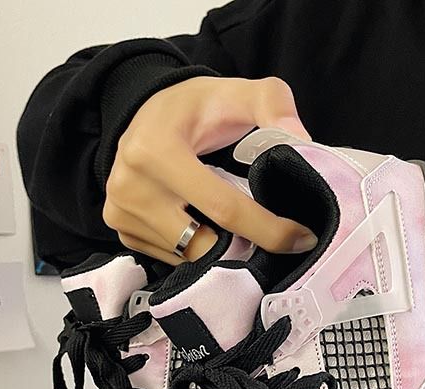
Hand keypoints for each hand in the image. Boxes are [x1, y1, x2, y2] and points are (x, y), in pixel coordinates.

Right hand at [102, 76, 317, 264]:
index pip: (223, 209)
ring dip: (221, 251)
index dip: (268, 230)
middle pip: (205, 244)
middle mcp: (131, 187)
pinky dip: (197, 251)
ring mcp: (122, 213)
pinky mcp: (123, 231)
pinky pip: (172, 259)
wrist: (144, 115)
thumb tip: (299, 141)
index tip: (302, 239)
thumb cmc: (193, 108)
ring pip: (189, 257)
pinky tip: (207, 228)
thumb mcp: (235, 93)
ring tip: (239, 230)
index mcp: (157, 152)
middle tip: (272, 238)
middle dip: (245, 248)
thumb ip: (273, 105)